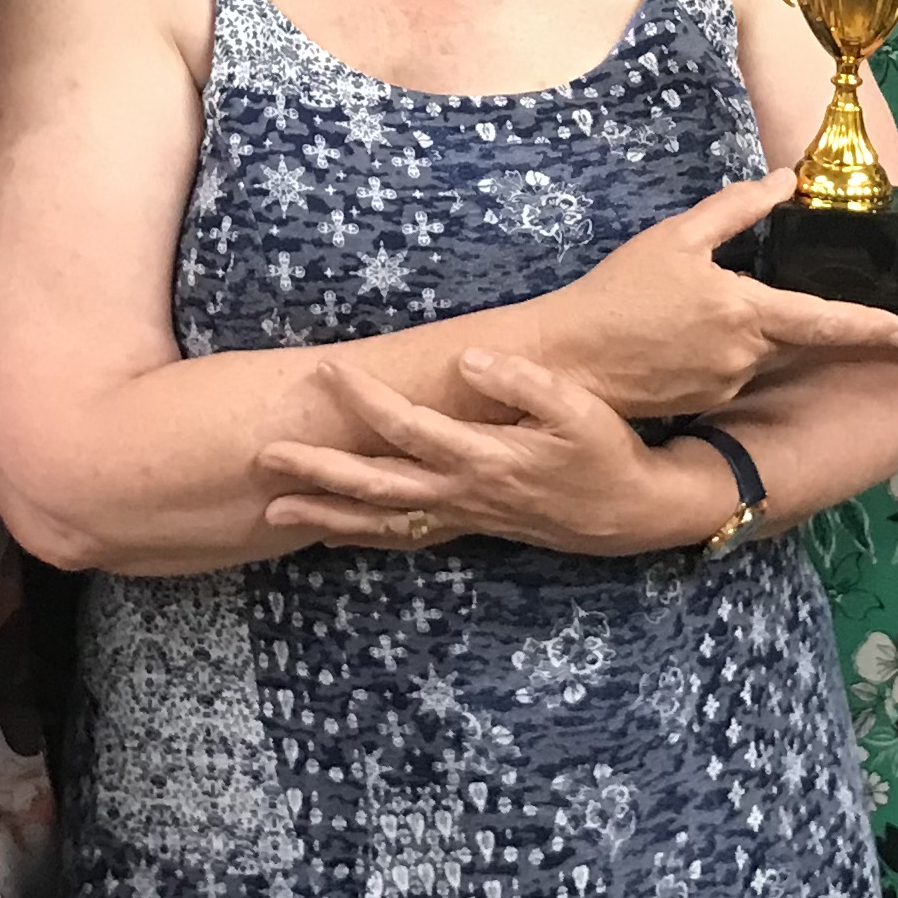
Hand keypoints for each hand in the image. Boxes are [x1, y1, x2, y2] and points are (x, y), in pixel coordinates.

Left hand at [257, 352, 732, 558]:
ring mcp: (462, 514)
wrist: (633, 512)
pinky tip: (331, 533)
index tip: (328, 372)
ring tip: (272, 511)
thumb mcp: (579, 409)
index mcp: (484, 457)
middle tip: (264, 458)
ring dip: (326, 513)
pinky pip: (404, 536)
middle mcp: (462, 492)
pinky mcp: (468, 525)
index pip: (410, 426)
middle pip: (376, 483)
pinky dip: (364, 536)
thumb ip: (524, 383)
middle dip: (318, 470)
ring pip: (382, 518)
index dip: (366, 400)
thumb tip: (468, 361)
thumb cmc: (606, 452)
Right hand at [553, 176, 897, 417]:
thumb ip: (735, 209)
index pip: (824, 321)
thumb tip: (784, 182)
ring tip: (701, 309)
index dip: (869, 324)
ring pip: (761, 354)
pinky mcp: (703, 402)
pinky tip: (683, 332)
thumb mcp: (675, 238)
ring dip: (754, 332)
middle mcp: (746, 357)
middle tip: (803, 302)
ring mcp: (725, 385)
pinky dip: (724, 350)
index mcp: (746, 313)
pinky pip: (731, 371)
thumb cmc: (618, 292)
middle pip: (796, 338)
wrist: (569, 358)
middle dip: (809, 324)